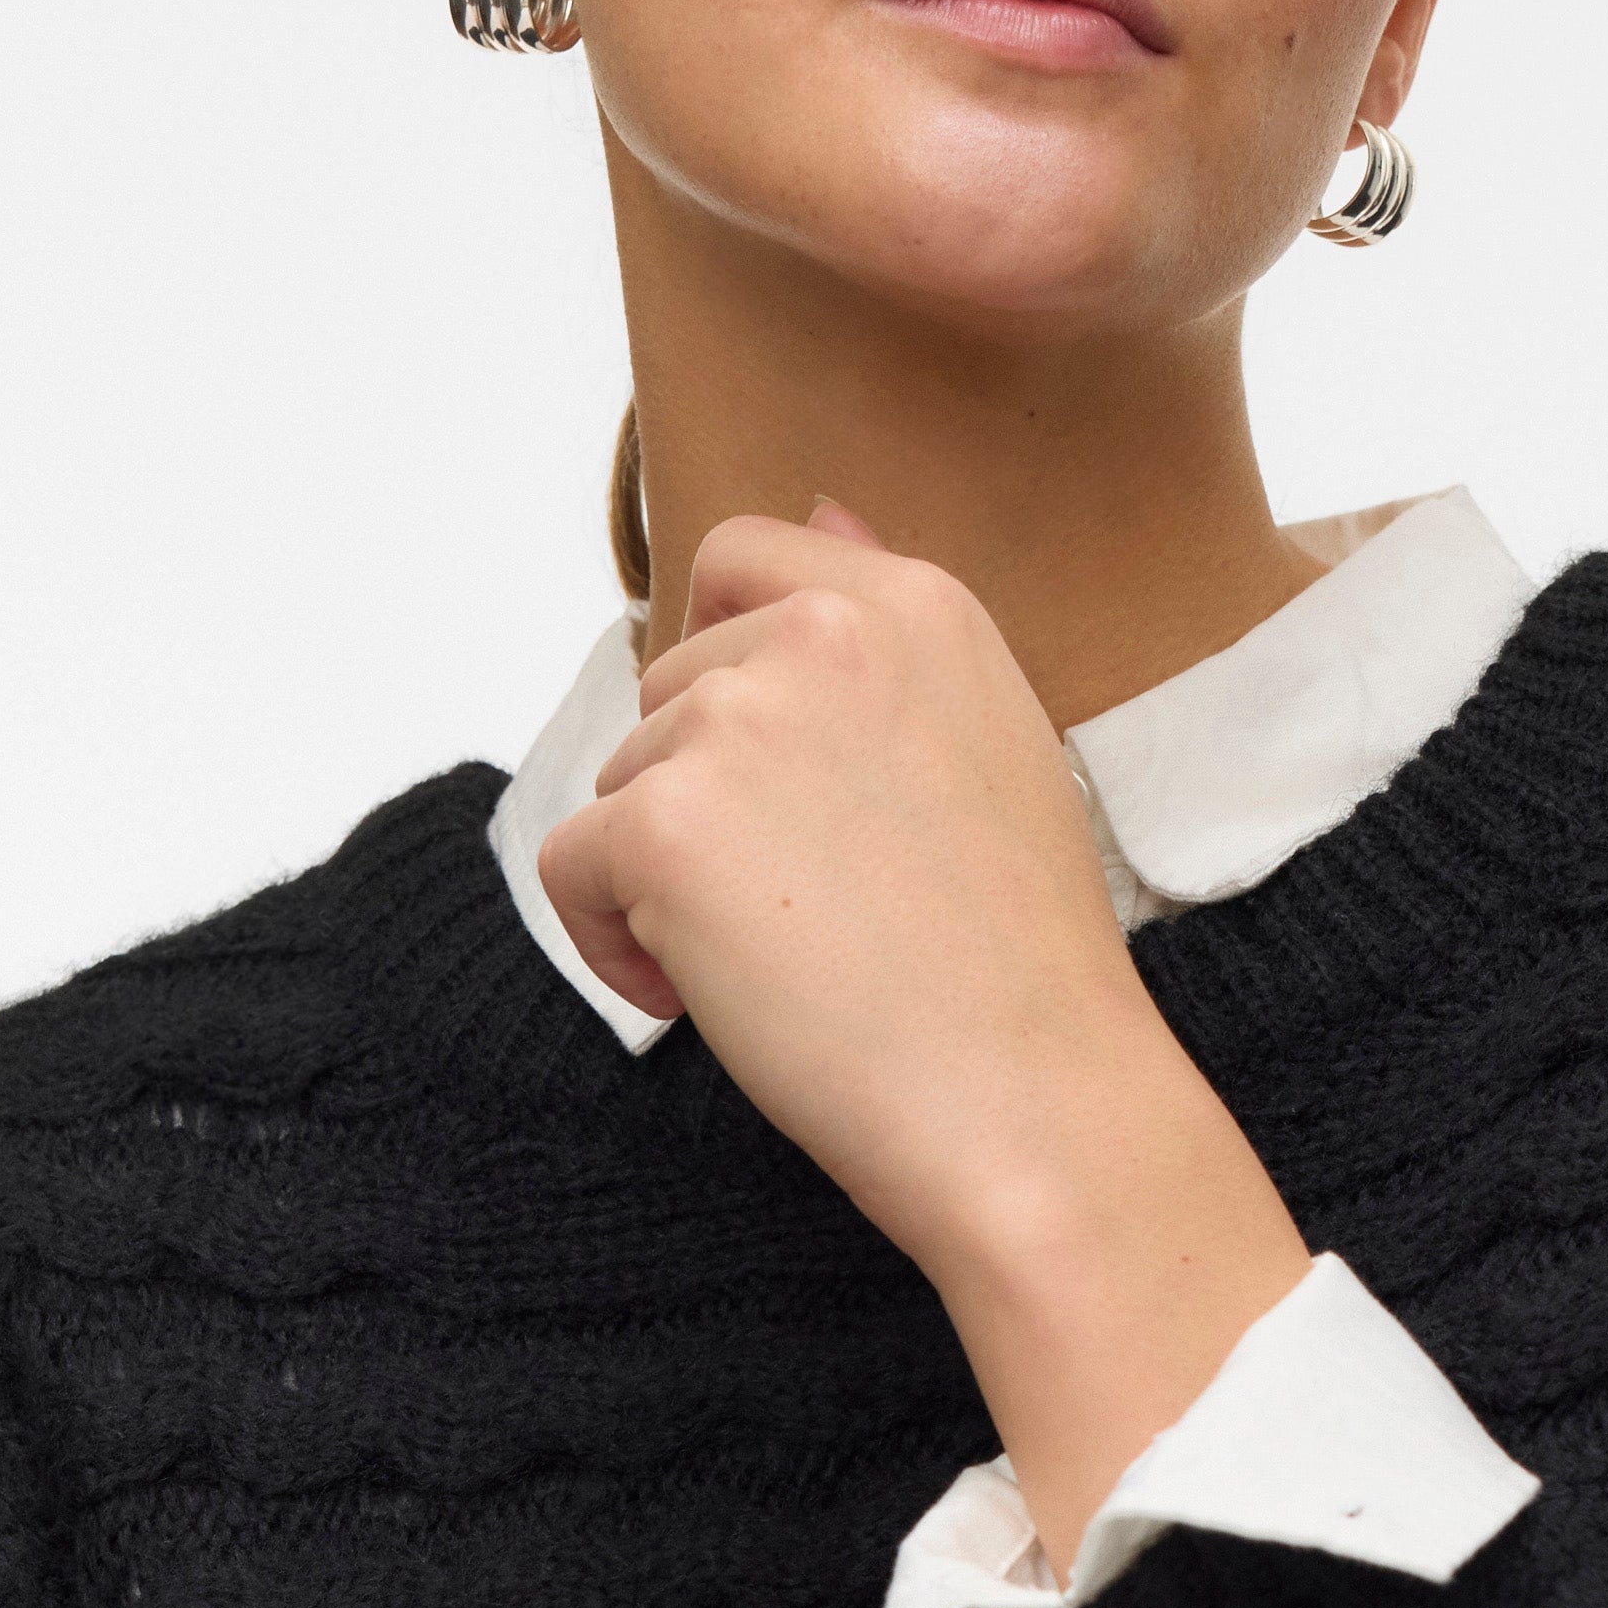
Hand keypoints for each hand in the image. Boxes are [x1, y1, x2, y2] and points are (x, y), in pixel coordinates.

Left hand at [537, 506, 1310, 1565]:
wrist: (1035, 1099)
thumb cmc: (1024, 959)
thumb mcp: (987, 742)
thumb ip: (883, 633)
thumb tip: (818, 507)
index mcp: (915, 602)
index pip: (742, 557)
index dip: (725, 665)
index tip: (772, 775)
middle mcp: (821, 634)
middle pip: (669, 688)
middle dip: (707, 795)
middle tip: (816, 907)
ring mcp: (737, 723)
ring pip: (622, 782)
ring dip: (667, 878)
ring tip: (786, 961)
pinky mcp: (664, 826)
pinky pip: (572, 867)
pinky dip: (615, 943)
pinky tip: (712, 998)